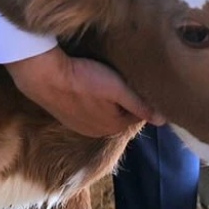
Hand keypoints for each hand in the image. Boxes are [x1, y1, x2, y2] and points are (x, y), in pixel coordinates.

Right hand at [5, 46, 162, 137]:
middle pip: (121, 113)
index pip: (138, 112)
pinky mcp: (67, 117)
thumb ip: (141, 105)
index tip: (139, 80)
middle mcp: (98, 132)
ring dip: (109, 99)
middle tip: (125, 77)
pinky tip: (90, 84)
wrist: (44, 76)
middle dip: (126, 99)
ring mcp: (81, 126)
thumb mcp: (118, 89)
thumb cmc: (84, 79)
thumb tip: (164, 121)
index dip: (141, 96)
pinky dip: (93, 100)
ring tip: (107, 78)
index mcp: (114, 127)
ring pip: (105, 111)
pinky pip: (89, 109)